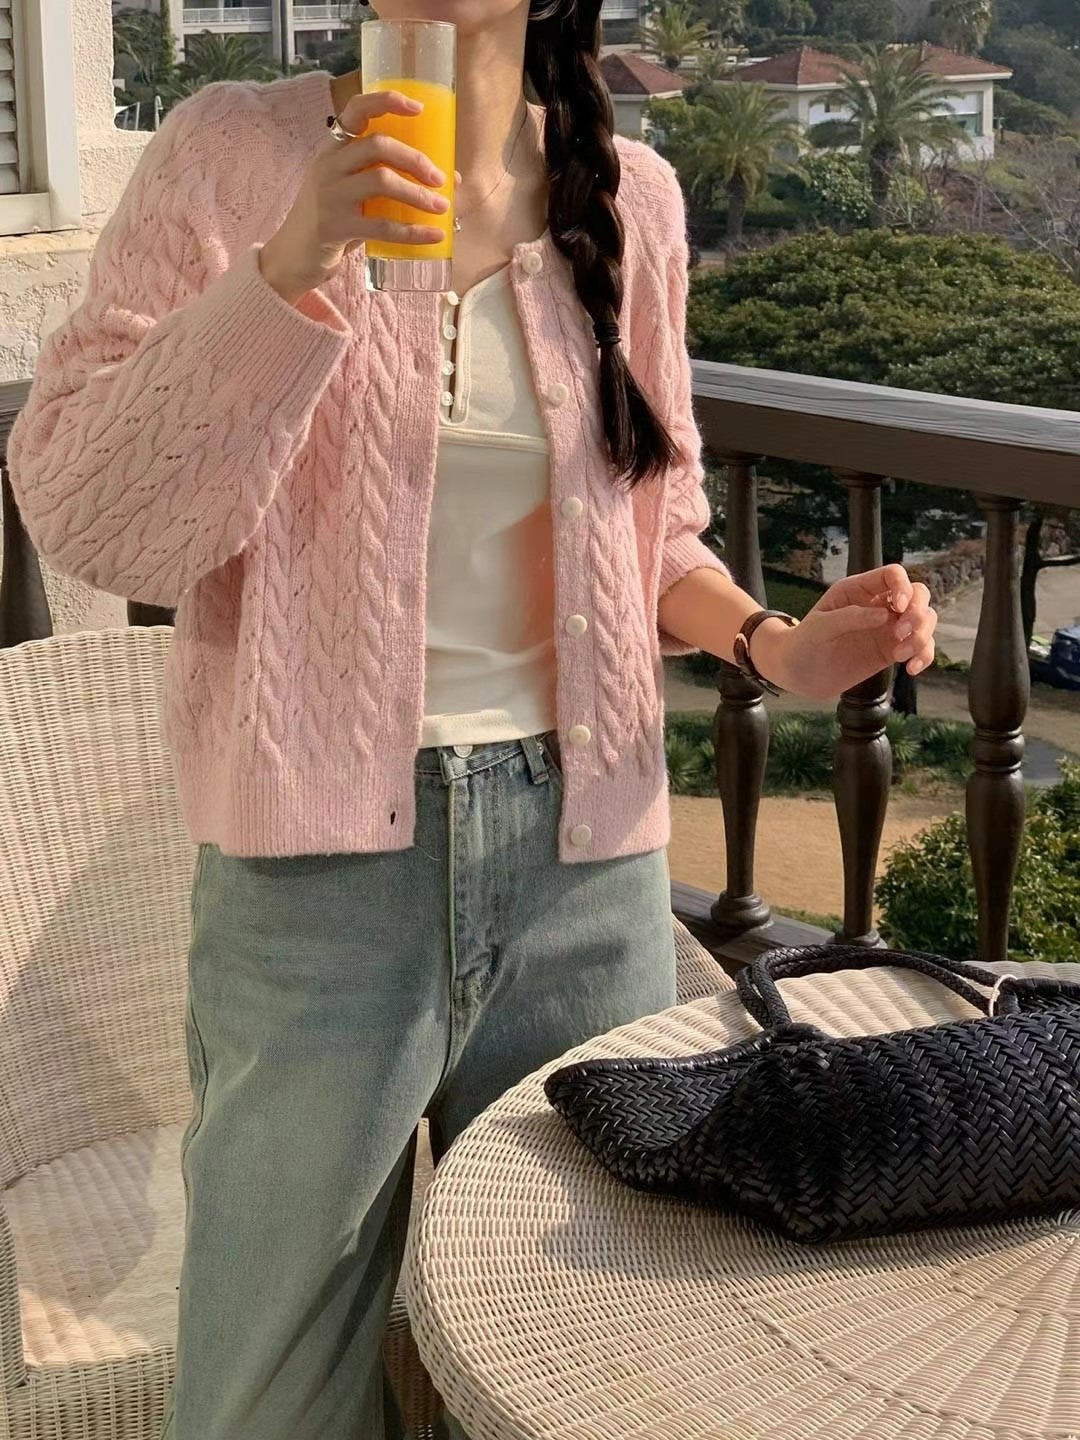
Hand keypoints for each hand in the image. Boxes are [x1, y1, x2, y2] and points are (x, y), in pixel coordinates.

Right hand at [259, 89, 451, 304]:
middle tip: (439, 179)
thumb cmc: (331, 221)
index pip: (356, 110)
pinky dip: (413, 231)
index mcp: (333, 149)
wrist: (292, 257)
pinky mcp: (335, 226)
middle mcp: (329, 165)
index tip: (418, 107)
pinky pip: (382, 226)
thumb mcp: (351, 192)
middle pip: (377, 145)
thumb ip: (386, 181)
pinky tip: (434, 235)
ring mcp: (330, 195)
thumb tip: (447, 179)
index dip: (387, 102)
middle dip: (414, 159)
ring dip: (417, 194)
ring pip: (381, 181)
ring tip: (441, 207)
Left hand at [756, 564, 937, 700]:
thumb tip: (884, 615)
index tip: (899, 607)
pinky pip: (920, 646)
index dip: (903, 586)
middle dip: (918, 612)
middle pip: (918, 594)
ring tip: (901, 655)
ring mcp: (887, 628)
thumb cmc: (804, 644)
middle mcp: (877, 605)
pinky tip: (912, 669)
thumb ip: (850, 618)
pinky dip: (924, 655)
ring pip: (924, 619)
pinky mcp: (891, 650)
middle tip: (900, 633)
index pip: (893, 575)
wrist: (799, 674)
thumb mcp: (820, 628)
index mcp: (858, 591)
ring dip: (922, 635)